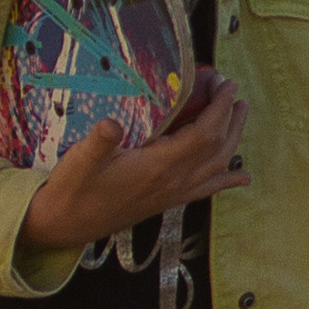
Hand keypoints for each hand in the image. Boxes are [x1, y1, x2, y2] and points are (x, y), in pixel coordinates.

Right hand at [22, 68, 246, 252]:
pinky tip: (242, 177)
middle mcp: (173, 182)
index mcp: (157, 167)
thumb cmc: (73, 189)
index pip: (203, 134)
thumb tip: (111, 123)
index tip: (225, 83)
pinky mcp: (167, 201)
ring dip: (234, 139)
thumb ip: (98, 142)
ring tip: (241, 114)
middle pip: (218, 147)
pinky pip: (206, 190)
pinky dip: (227, 180)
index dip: (219, 107)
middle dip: (231, 117)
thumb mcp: (79, 159)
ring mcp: (173, 194)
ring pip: (217, 166)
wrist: (66, 225)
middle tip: (232, 90)